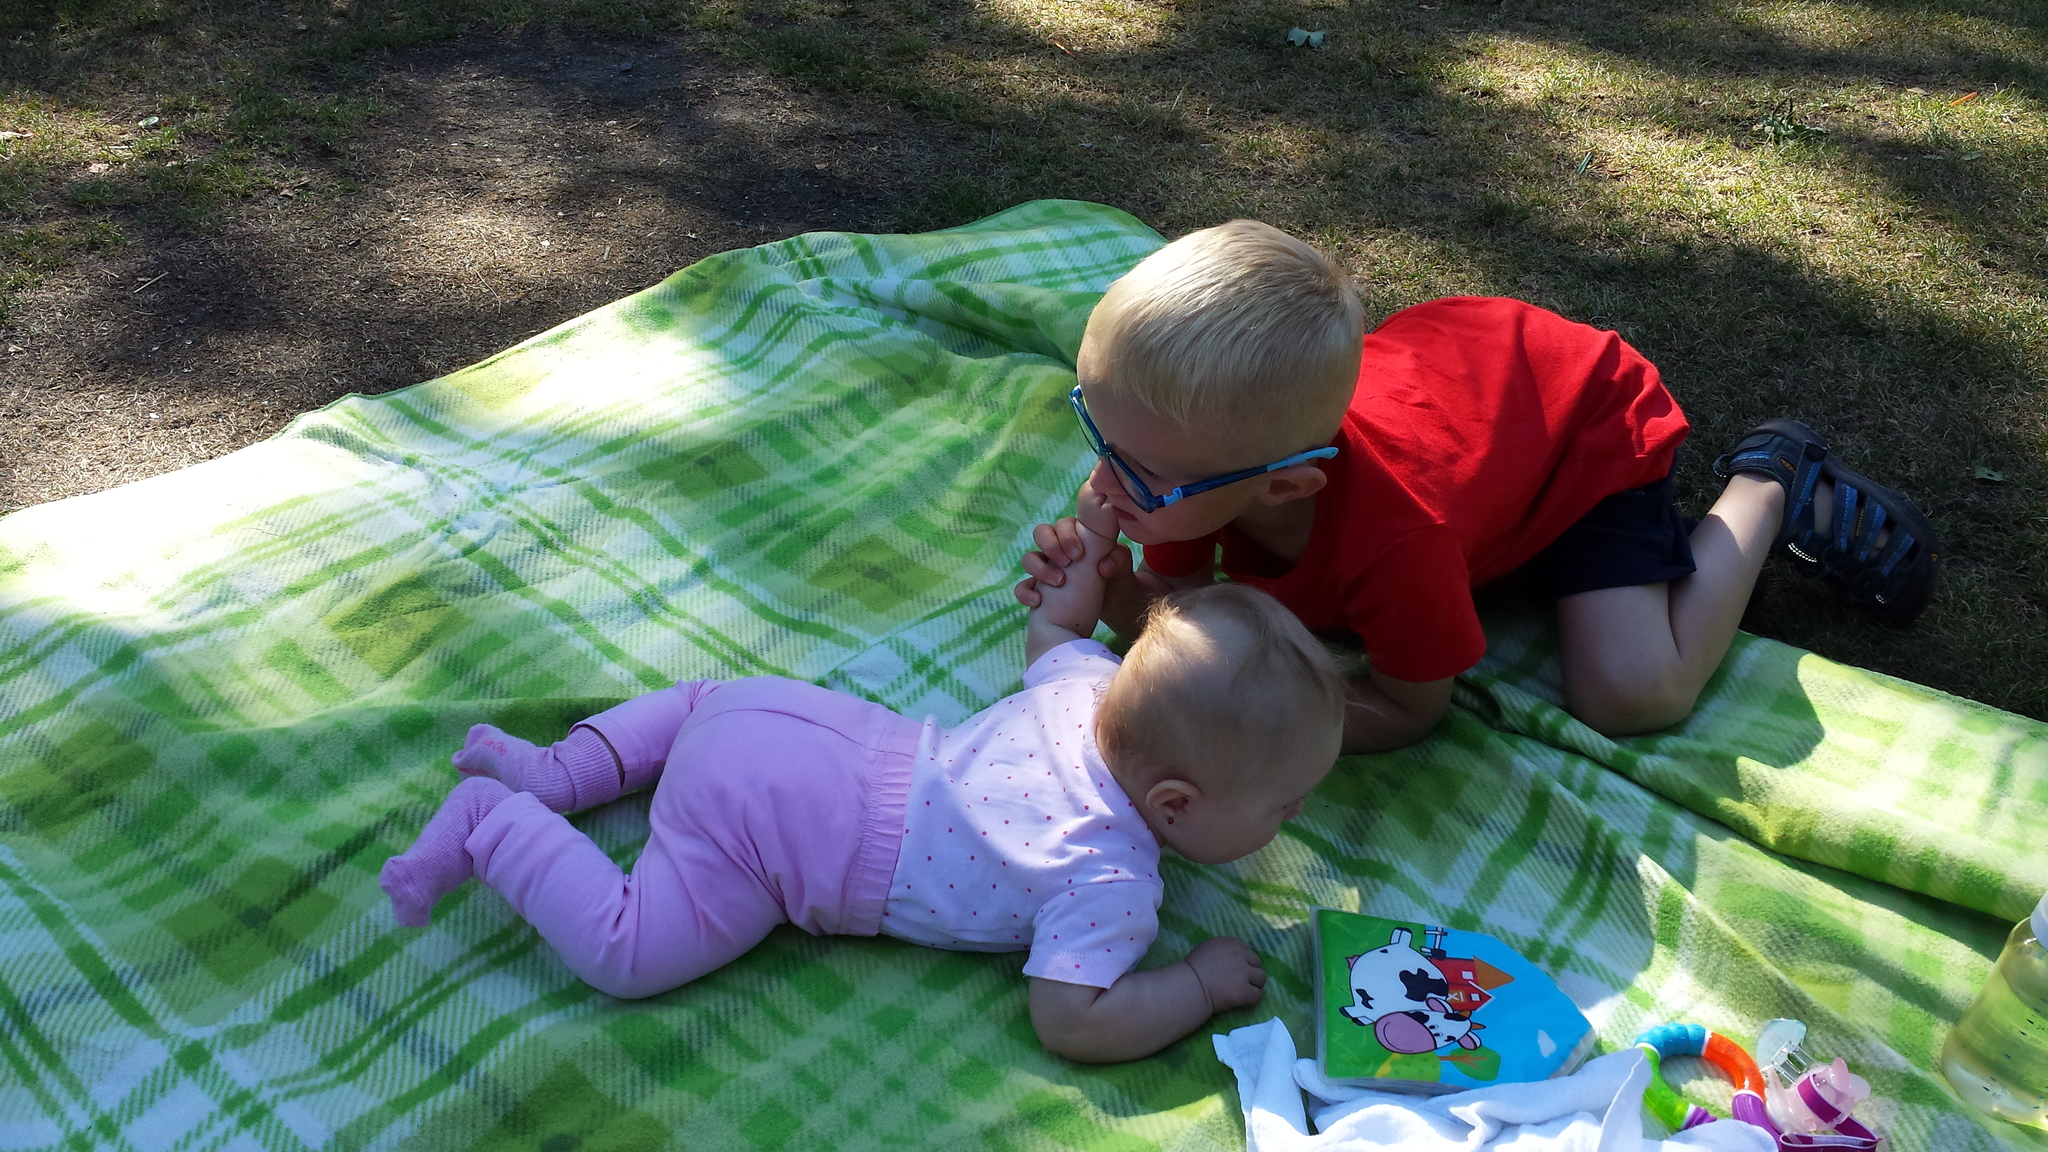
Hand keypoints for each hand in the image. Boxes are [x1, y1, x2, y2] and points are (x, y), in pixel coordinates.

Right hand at [1014, 477, 1127, 606]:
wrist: (1112, 605)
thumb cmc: (1115, 578)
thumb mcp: (1121, 565)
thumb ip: (1117, 558)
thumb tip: (1103, 566)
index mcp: (1077, 537)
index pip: (1063, 524)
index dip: (1067, 535)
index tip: (1079, 554)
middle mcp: (1058, 549)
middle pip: (1041, 532)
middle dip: (1051, 545)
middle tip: (1066, 563)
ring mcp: (1046, 568)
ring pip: (1028, 558)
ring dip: (1039, 568)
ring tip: (1060, 582)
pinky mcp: (1038, 589)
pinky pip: (1022, 587)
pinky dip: (1026, 593)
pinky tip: (1039, 601)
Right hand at [1184, 936, 1266, 1014]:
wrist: (1189, 987)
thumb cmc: (1192, 970)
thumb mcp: (1207, 949)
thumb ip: (1223, 950)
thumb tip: (1233, 956)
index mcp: (1230, 944)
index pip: (1247, 949)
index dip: (1244, 960)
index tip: (1237, 968)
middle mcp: (1240, 956)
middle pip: (1257, 963)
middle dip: (1251, 971)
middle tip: (1242, 981)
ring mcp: (1244, 973)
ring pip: (1261, 979)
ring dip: (1254, 985)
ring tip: (1245, 992)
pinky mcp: (1244, 991)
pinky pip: (1258, 996)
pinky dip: (1252, 1000)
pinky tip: (1244, 1003)